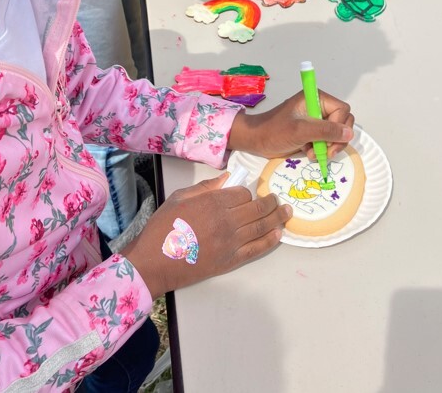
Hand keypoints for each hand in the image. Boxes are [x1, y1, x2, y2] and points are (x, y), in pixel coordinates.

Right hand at [122, 175, 290, 299]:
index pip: (242, 193)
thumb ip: (205, 187)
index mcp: (213, 202)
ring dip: (277, 218)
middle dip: (270, 202)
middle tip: (277, 199)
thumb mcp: (180, 198)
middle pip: (256, 208)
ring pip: (261, 226)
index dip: (247, 193)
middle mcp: (226, 220)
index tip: (248, 194)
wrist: (154, 262)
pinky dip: (270, 240)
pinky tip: (279, 234)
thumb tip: (226, 178)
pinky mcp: (231, 261)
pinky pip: (257, 249)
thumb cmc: (163, 227)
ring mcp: (231, 242)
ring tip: (287, 211)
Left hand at [229, 90, 354, 159]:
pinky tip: (309, 153)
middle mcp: (318, 107)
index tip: (328, 141)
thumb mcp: (300, 130)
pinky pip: (327, 140)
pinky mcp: (312, 131)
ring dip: (328, 147)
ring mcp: (315, 119)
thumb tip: (349, 133)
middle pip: (342, 122)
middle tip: (326, 153)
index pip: (342, 110)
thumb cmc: (274, 131)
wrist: (256, 140)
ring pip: (336, 133)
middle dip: (335, 139)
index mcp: (316, 98)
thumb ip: (325, 130)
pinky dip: (321, 149)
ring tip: (313, 154)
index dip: (339, 127)